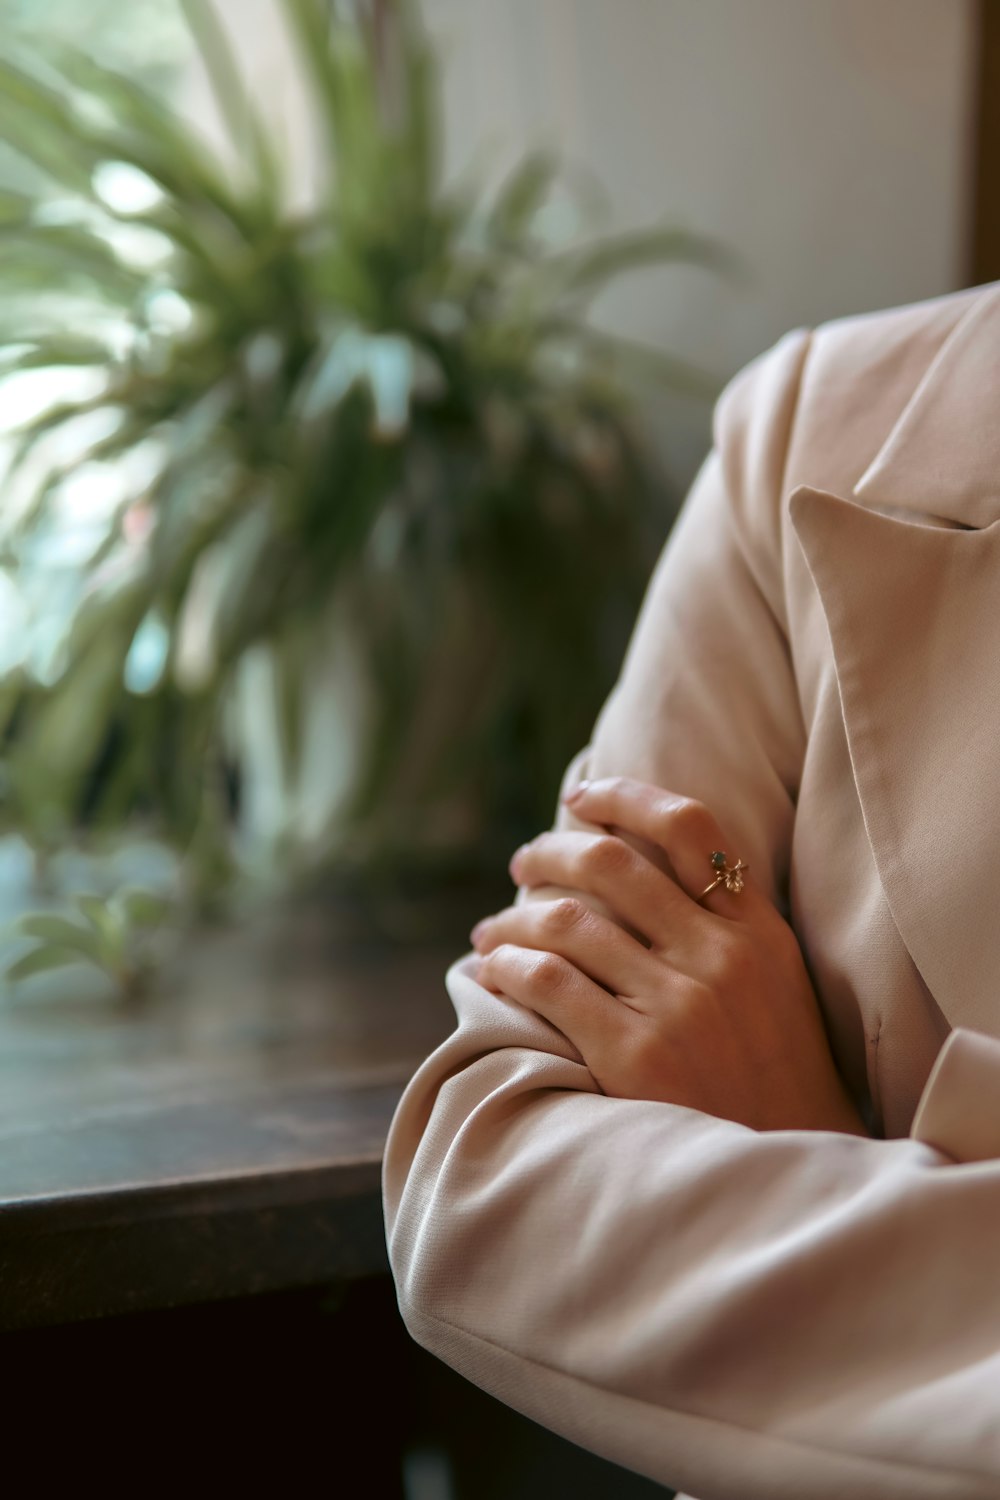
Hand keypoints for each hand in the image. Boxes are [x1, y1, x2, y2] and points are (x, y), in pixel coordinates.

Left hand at [471, 777, 866, 1135]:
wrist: (783, 1178)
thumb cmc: (771, 1082)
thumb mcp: (778, 989)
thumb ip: (728, 929)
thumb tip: (645, 874)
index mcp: (758, 932)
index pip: (688, 825)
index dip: (624, 797)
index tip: (580, 798)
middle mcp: (720, 958)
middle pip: (611, 863)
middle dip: (549, 852)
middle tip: (523, 864)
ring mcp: (678, 1006)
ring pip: (567, 921)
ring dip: (513, 918)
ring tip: (491, 932)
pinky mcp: (635, 1056)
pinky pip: (548, 983)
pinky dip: (507, 967)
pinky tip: (491, 974)